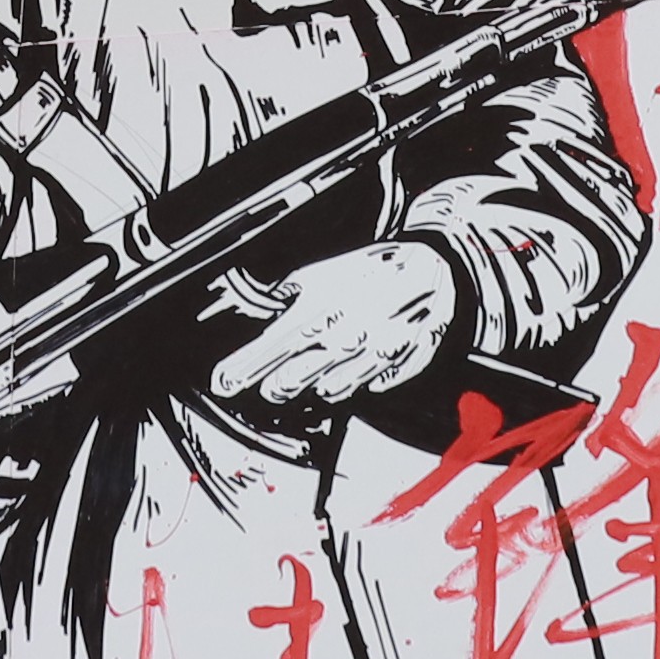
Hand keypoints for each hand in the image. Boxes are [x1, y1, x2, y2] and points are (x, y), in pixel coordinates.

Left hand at [203, 236, 462, 411]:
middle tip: (267, 384)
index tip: (223, 382)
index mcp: (323, 307)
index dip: (244, 367)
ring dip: (315, 387)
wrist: (436, 270)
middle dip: (276, 384)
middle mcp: (347, 336)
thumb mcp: (326, 272)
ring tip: (311, 377)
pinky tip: (351, 372)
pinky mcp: (398, 370)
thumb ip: (291, 294)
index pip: (273, 345)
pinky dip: (357, 384)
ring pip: (332, 390)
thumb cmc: (376, 268)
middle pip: (296, 378)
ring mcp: (374, 357)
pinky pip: (370, 389)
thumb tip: (264, 308)